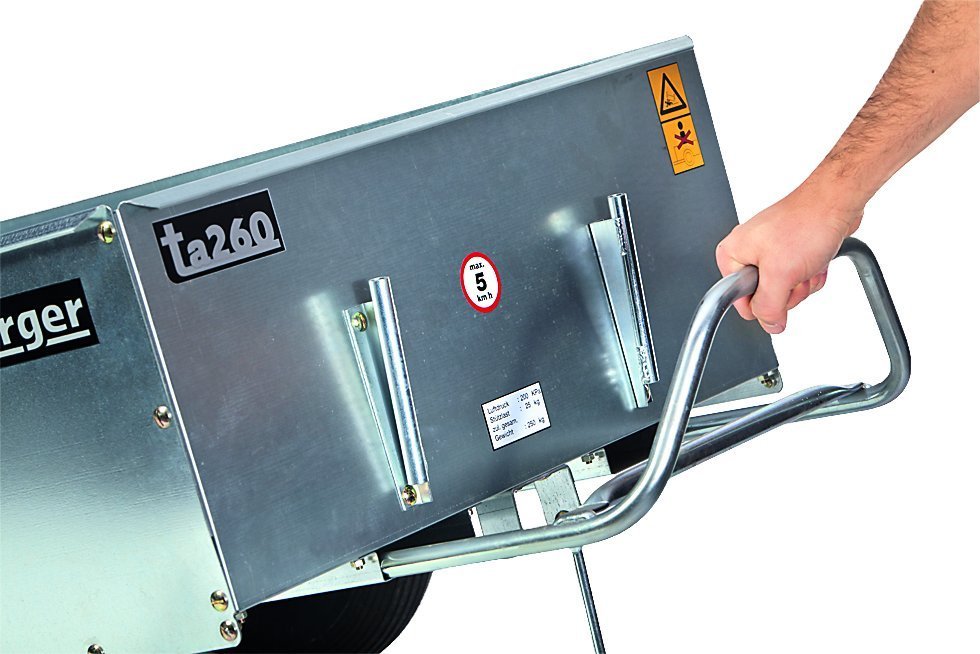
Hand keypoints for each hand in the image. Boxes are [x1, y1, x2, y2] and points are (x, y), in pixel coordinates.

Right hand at [715, 180, 863, 333]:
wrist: (835, 201)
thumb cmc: (806, 223)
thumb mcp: (780, 275)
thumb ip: (769, 307)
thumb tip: (769, 325)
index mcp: (732, 255)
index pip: (738, 300)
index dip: (762, 302)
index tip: (777, 288)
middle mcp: (747, 252)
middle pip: (764, 297)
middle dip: (787, 290)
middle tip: (794, 271)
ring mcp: (770, 252)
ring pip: (785, 290)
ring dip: (802, 281)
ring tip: (807, 261)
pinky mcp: (790, 251)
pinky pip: (798, 278)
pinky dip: (811, 273)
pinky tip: (815, 258)